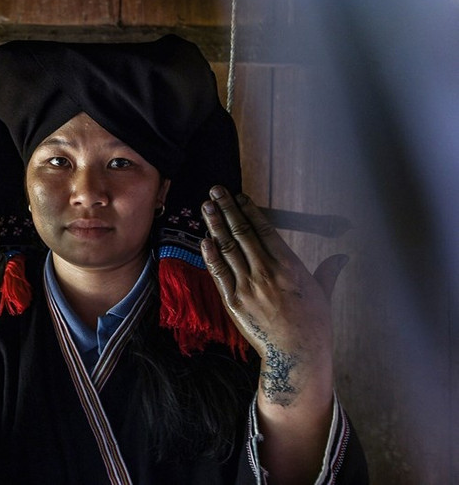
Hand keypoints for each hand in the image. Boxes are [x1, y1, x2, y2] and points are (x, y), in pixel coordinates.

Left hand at [199, 186, 346, 406]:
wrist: (296, 355)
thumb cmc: (313, 326)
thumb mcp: (323, 294)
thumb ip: (328, 271)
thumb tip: (342, 256)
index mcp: (289, 266)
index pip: (264, 230)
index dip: (249, 211)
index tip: (239, 196)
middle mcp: (266, 272)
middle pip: (242, 234)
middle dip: (228, 209)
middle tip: (215, 190)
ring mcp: (248, 287)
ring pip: (228, 249)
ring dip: (215, 225)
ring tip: (206, 207)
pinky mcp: (234, 303)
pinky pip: (219, 274)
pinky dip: (210, 255)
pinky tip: (204, 239)